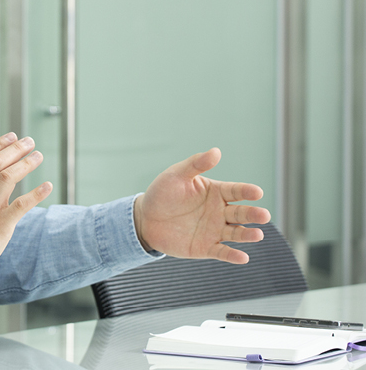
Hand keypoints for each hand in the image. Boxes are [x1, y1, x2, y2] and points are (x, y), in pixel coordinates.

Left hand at [134, 147, 270, 263]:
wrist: (145, 218)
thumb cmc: (162, 193)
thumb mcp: (176, 175)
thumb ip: (196, 164)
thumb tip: (216, 151)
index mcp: (216, 192)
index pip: (235, 191)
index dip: (246, 191)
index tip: (257, 192)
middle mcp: (220, 211)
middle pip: (241, 213)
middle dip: (253, 214)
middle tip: (264, 215)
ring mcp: (214, 230)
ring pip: (236, 233)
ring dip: (247, 234)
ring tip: (257, 235)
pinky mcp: (206, 247)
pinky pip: (221, 252)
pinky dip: (232, 256)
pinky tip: (242, 258)